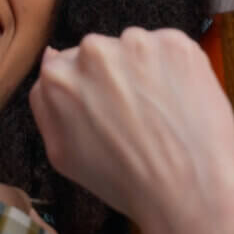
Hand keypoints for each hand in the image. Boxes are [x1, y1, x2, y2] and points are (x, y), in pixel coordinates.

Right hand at [30, 28, 233, 233]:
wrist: (187, 191)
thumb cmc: (123, 180)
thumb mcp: (61, 154)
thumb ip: (45, 102)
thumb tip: (50, 55)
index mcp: (59, 76)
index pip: (67, 66)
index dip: (90, 92)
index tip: (107, 113)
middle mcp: (93, 50)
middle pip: (101, 53)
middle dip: (115, 77)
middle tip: (136, 116)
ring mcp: (137, 42)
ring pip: (136, 48)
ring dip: (145, 70)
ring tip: (161, 113)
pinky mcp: (176, 43)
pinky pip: (170, 49)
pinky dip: (176, 70)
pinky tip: (181, 103)